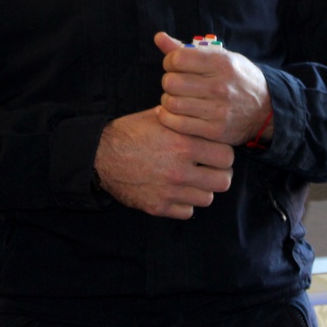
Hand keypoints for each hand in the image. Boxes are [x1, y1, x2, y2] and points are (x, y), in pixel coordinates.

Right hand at [93, 108, 233, 219]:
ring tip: (193, 180)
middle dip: (219, 173)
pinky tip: (177, 192)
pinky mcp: (158, 207)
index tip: (215, 151)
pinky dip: (185, 203)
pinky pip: (187, 212)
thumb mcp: (157, 116)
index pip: (226, 155)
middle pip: (223, 180)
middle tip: (209, 168)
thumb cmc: (128, 132)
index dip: (222, 152)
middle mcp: (180, 170)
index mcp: (184, 144)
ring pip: (207, 198)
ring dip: (203, 189)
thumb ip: (183, 119)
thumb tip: (201, 114)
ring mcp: (170, 191)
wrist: (100, 155)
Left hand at [154, 32, 271, 145]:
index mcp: (221, 63)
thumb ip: (187, 49)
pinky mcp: (215, 130)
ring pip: (172, 103)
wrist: (266, 109)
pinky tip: (171, 112)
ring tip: (175, 98)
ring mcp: (218, 110)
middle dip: (168, 81)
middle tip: (175, 83)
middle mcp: (220, 86)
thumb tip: (158, 37)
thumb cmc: (238, 78)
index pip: (178, 59)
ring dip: (168, 100)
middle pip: (171, 82)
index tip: (174, 66)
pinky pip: (178, 124)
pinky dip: (167, 117)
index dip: (169, 61)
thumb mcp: (220, 57)